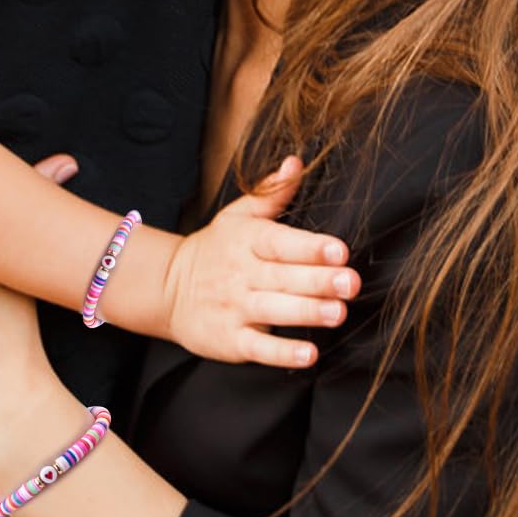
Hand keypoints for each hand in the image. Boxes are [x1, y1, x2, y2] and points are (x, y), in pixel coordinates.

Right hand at [162, 156, 359, 368]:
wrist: (166, 288)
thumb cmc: (214, 249)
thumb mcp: (238, 215)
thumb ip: (271, 192)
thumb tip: (297, 161)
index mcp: (246, 240)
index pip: (279, 242)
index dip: (309, 246)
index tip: (339, 249)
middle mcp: (241, 273)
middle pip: (283, 277)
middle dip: (319, 280)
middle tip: (351, 282)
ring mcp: (234, 308)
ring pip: (273, 310)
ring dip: (307, 312)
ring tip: (337, 313)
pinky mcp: (229, 340)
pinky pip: (258, 347)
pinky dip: (282, 352)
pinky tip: (308, 354)